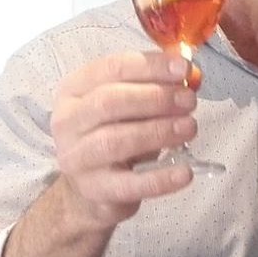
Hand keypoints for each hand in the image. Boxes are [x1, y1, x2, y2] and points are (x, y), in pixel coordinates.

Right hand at [50, 50, 197, 228]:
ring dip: (157, 132)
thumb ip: (152, 86)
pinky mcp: (94, 190)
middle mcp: (68, 121)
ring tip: (189, 127)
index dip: (150, 67)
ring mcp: (77, 158)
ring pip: (115, 140)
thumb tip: (185, 71)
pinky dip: (159, 179)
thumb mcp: (127, 105)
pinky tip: (184, 173)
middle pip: (109, 102)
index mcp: (74, 90)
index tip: (183, 68)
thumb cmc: (113, 135)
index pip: (112, 68)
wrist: (91, 188)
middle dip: (155, 98)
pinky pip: (128, 185)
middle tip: (188, 101)